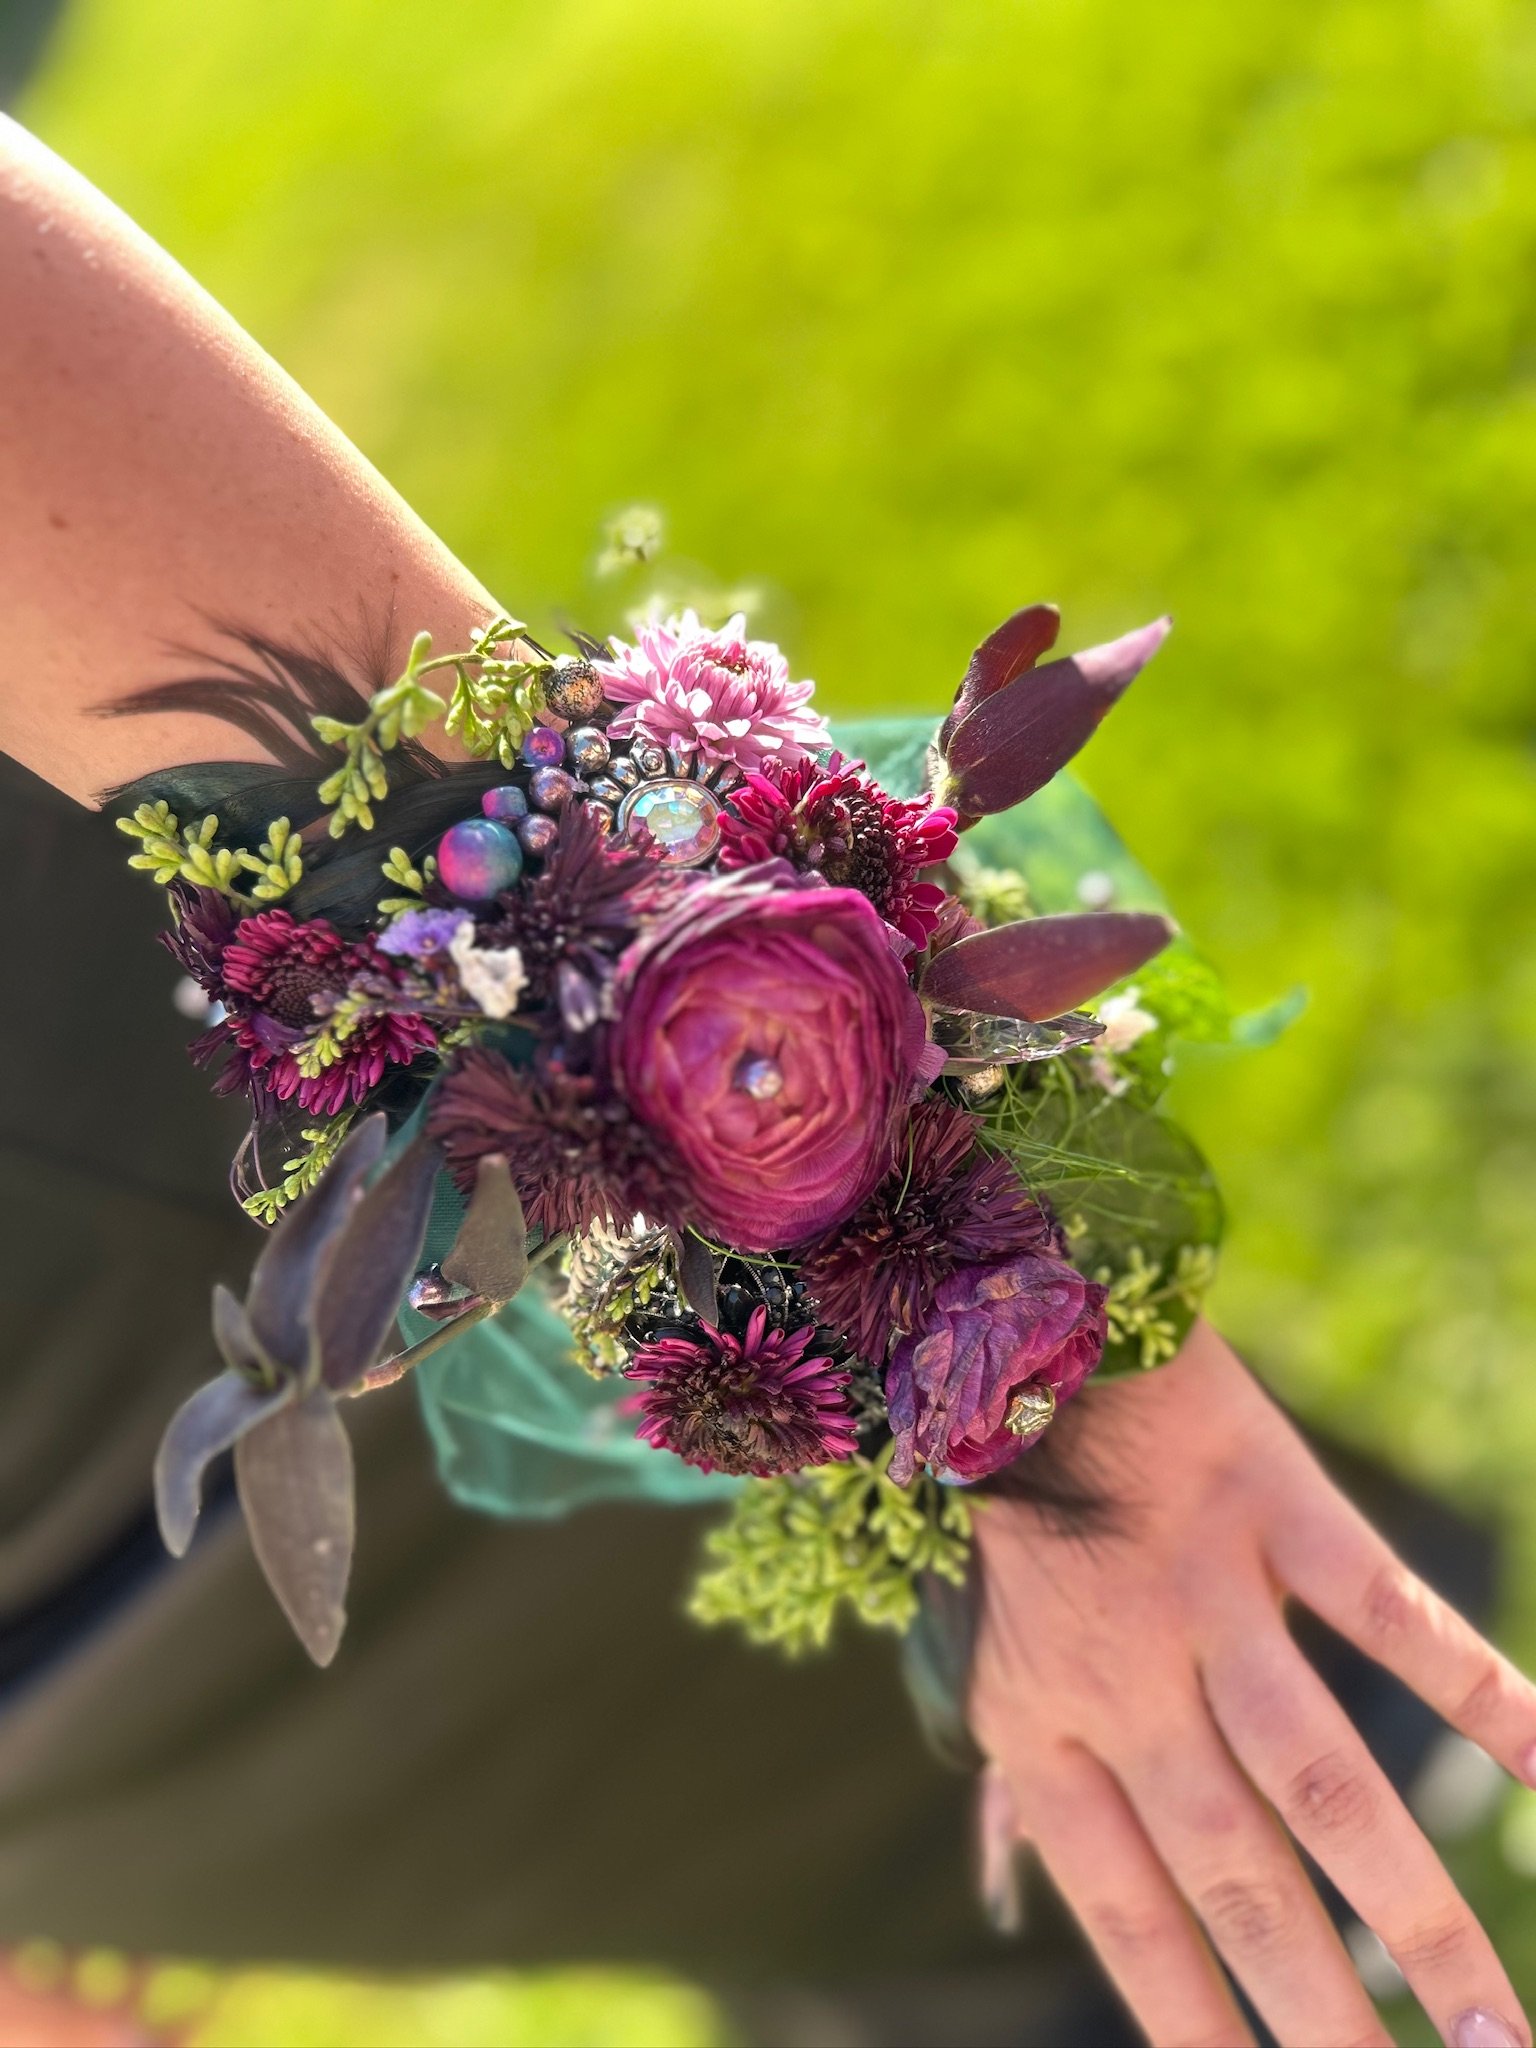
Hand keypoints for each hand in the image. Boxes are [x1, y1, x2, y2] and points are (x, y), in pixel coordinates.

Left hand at [970, 1319, 1535, 2047]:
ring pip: (1323, 1781)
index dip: (1200, 2026)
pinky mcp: (1276, 1507)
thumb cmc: (1016, 1505)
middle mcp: (1123, 1678)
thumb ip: (1019, 1774)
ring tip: (1500, 2036)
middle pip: (1239, 1879)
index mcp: (1042, 1724)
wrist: (1026, 1320)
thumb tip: (1013, 1890)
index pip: (1130, 1915)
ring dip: (1422, 1917)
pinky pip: (1392, 1617)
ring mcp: (1205, 1592)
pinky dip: (1483, 1693)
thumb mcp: (982, 1650)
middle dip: (1330, 2017)